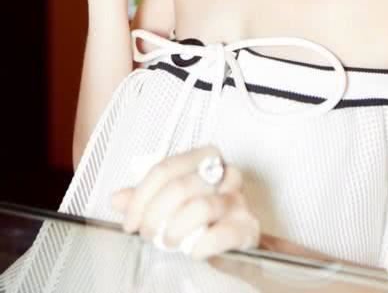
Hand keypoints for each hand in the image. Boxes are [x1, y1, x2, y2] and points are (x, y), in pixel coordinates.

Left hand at [111, 146, 260, 260]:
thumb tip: (117, 199)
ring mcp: (239, 200)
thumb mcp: (171, 202)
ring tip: (168, 241)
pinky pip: (223, 233)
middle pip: (181, 186)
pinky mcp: (248, 227)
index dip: (142, 196)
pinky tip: (193, 251)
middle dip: (155, 214)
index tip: (130, 221)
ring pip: (201, 207)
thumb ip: (146, 198)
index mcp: (205, 158)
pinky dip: (203, 245)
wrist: (236, 242)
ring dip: (176, 229)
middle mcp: (225, 173)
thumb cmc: (202, 215)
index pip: (166, 168)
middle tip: (146, 233)